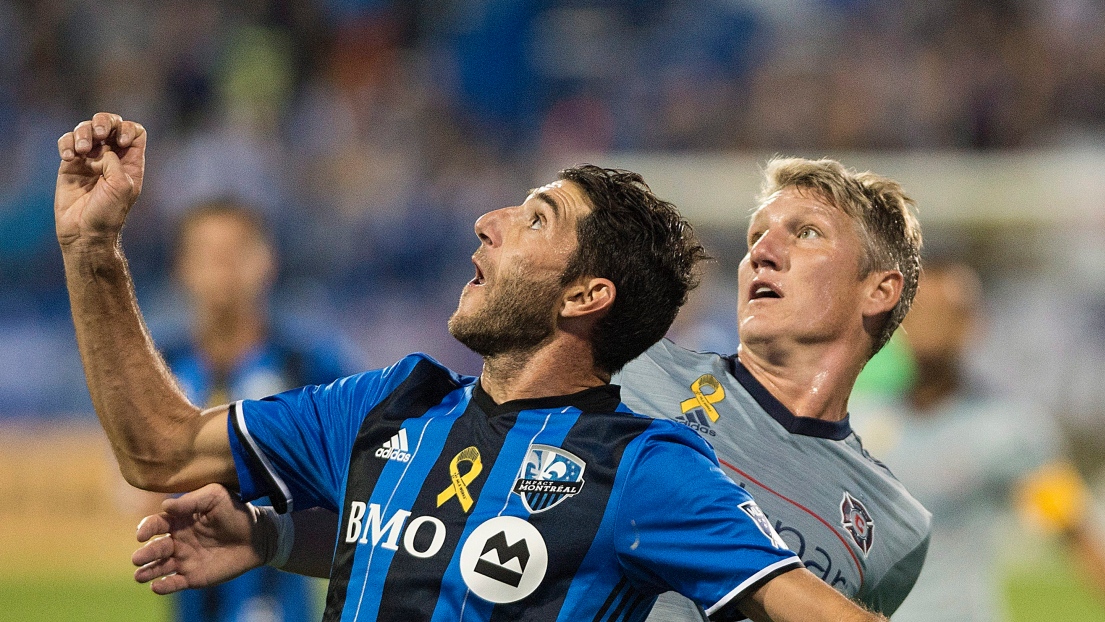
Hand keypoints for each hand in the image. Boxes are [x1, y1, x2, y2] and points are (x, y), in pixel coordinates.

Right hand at [55, 112, 145, 247]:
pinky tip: (69, 157)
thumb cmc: (108, 213)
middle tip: (100, 134)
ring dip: (83, 133)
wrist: (84, 232)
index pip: (134, 132)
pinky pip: (68, 142)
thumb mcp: (121, 186)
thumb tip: (101, 150)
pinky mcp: (70, 164)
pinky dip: (67, 143)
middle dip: (104, 122)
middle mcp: (111, 157)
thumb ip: (115, 162)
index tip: (121, 142)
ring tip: (81, 152)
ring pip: (86, 129)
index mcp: (130, 162)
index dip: (128, 130)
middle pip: (110, 123)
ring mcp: (90, 159)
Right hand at [132, 483, 269, 594]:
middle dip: (145, 554)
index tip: (142, 534)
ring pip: (159, 567)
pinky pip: (174, 583)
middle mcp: (177, 541)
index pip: (156, 524)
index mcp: (179, 521)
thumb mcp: (216, 496)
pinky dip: (163, 586)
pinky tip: (157, 586)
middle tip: (138, 558)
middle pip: (155, 548)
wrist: (258, 536)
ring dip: (147, 571)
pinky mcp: (193, 577)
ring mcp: (184, 560)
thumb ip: (192, 500)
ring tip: (140, 576)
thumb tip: (165, 505)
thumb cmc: (236, 512)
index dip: (146, 528)